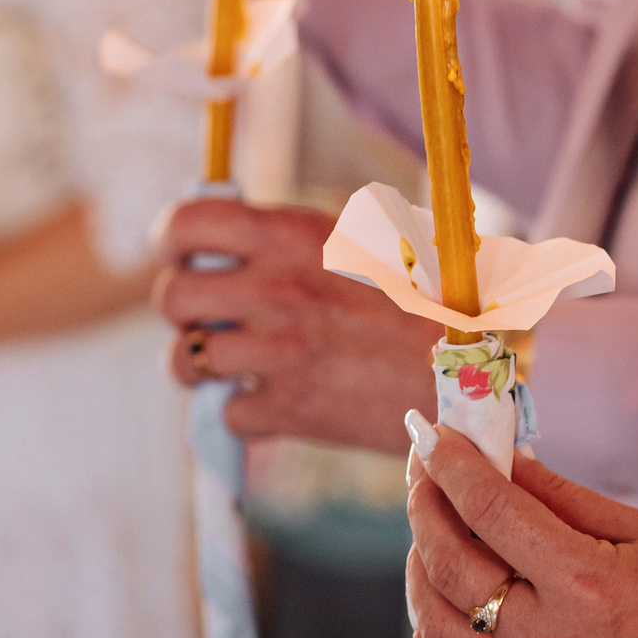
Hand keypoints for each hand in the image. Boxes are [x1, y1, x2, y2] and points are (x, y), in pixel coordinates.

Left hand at [154, 198, 437, 449]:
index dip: (169, 240)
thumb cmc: (419, 298)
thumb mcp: (359, 239)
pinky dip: (245, 412)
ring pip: (185, 361)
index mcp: (290, 236)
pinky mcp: (290, 408)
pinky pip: (227, 412)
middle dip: (182, 312)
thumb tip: (223, 237)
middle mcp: (277, 289)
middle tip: (209, 319)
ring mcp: (279, 352)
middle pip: (172, 297)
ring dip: (200, 366)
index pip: (187, 224)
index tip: (178, 255)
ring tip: (231, 364)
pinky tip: (276, 398)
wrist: (467, 368)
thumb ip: (289, 237)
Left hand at [405, 425, 637, 637]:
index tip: (430, 431)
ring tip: (433, 525)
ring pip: (438, 631)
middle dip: (426, 506)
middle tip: (424, 465)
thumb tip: (500, 458)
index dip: (451, 464)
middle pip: (451, 568)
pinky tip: (442, 599)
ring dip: (420, 570)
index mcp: (587, 585)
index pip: (490, 511)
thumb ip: (560, 496)